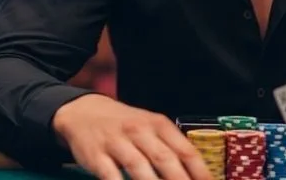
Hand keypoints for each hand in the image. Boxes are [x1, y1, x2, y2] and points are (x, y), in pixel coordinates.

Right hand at [52, 94, 211, 179]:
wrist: (84, 112)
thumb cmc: (125, 125)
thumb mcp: (150, 128)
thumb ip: (171, 149)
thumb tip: (197, 174)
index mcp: (159, 124)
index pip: (186, 151)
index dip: (201, 173)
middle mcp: (140, 130)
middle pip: (165, 160)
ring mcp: (117, 142)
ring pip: (139, 167)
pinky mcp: (96, 155)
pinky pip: (110, 175)